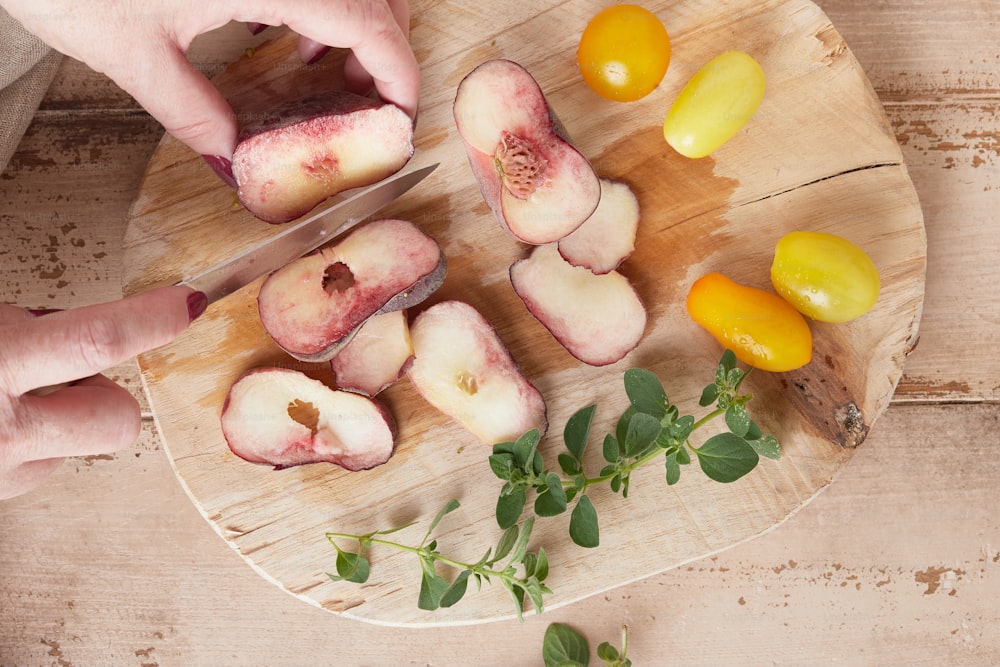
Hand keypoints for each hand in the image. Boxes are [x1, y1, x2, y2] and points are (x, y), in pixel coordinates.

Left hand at [0, 0, 418, 159]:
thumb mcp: (132, 54)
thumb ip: (194, 115)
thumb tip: (230, 162)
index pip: (374, 25)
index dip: (400, 77)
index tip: (399, 120)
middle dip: (383, 52)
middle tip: (361, 105)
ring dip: (352, 23)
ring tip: (320, 74)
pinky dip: (312, 2)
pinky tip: (278, 30)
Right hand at [0, 287, 205, 499]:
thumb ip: (22, 328)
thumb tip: (65, 325)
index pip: (97, 341)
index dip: (151, 319)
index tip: (188, 303)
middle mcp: (5, 430)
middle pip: (118, 415)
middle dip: (108, 390)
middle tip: (67, 372)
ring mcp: (4, 471)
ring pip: (83, 443)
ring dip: (64, 415)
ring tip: (10, 397)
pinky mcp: (1, 495)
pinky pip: (43, 462)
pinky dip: (33, 441)